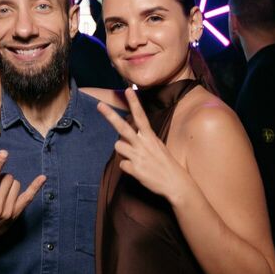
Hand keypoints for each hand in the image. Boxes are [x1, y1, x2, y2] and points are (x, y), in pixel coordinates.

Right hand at [0, 150, 45, 243]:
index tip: (4, 153)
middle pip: (6, 179)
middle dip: (0, 178)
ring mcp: (8, 211)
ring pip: (16, 184)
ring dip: (9, 184)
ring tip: (0, 193)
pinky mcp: (16, 214)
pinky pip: (28, 197)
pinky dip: (35, 187)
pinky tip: (42, 178)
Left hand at [97, 88, 189, 202]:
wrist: (175, 183)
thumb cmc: (166, 164)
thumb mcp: (157, 147)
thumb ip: (142, 140)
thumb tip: (125, 138)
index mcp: (151, 137)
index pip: (141, 116)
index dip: (135, 103)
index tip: (129, 89)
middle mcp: (143, 144)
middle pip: (123, 127)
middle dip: (110, 116)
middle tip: (99, 105)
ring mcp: (138, 157)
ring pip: (118, 146)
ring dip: (123, 151)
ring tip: (134, 157)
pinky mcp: (135, 169)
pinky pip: (122, 165)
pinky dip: (128, 168)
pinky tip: (138, 171)